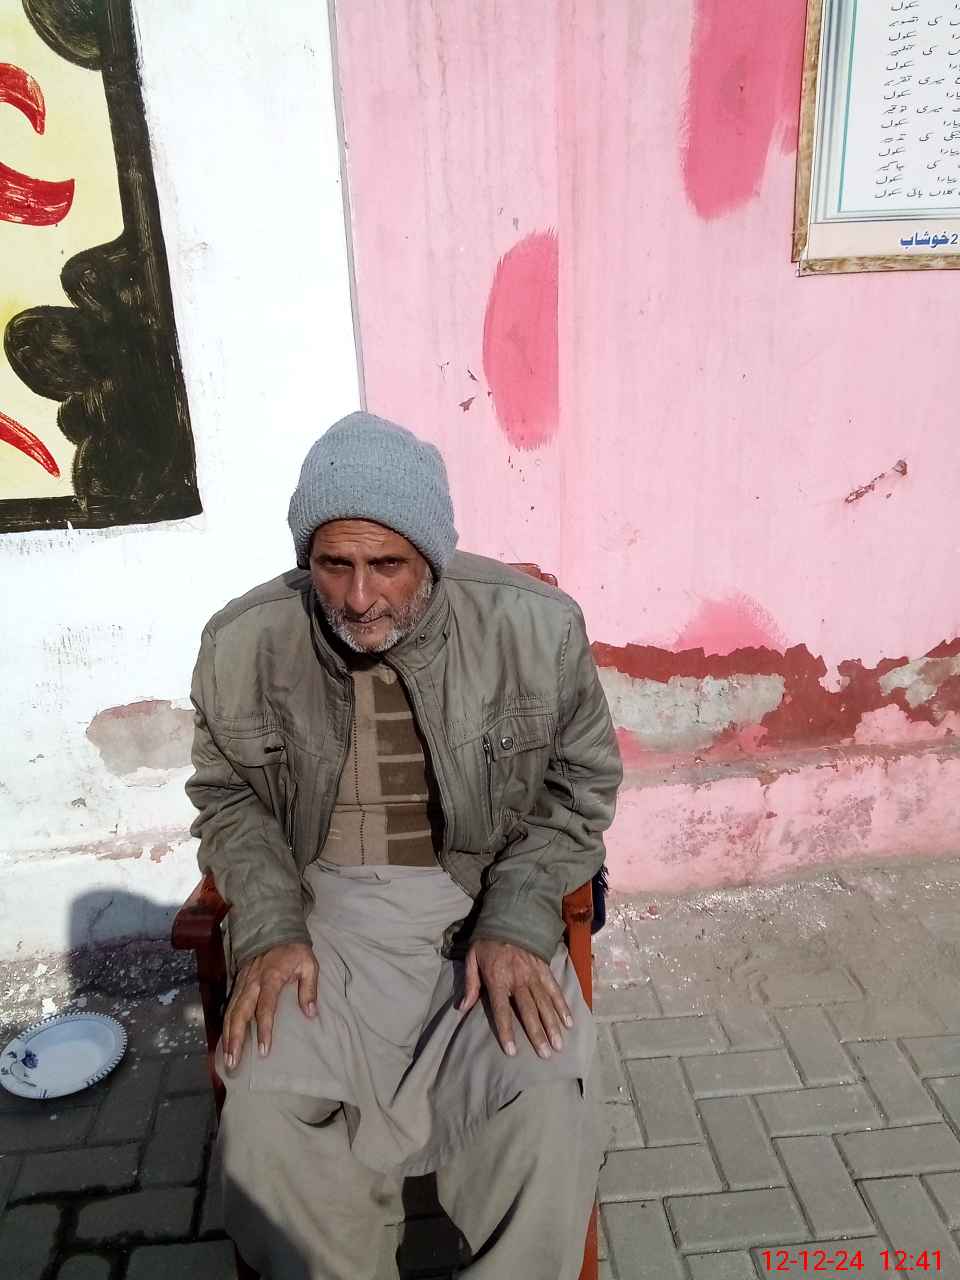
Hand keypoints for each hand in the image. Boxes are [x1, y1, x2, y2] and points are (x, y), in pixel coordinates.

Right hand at [222, 942, 317, 1069]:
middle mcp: (252, 982)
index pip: (265, 1008)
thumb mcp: (309, 965)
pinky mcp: (238, 983)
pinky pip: (229, 1006)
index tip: (263, 1050)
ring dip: (227, 1035)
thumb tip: (310, 1013)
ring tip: (228, 1058)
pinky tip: (225, 1040)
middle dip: (235, 1038)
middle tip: (234, 1062)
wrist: (275, 930)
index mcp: (271, 978)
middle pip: (240, 1013)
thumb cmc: (294, 951)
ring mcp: (243, 982)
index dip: (263, 1029)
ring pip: (230, 1012)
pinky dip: (225, 1024)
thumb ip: (309, 989)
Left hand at [459, 939, 572, 1058]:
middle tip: (545, 1055)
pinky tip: (569, 1021)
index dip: (506, 1031)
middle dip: (537, 1034)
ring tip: (559, 1045)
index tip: (512, 1051)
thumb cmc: (488, 942)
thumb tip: (462, 1008)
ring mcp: (534, 974)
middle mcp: (518, 979)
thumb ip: (470, 984)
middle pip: (528, 1010)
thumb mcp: (472, 958)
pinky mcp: (545, 969)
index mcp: (498, 979)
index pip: (502, 1010)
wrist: (510, 917)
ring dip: (553, 1025)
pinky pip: (555, 990)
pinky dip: (562, 1005)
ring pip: (545, 1003)